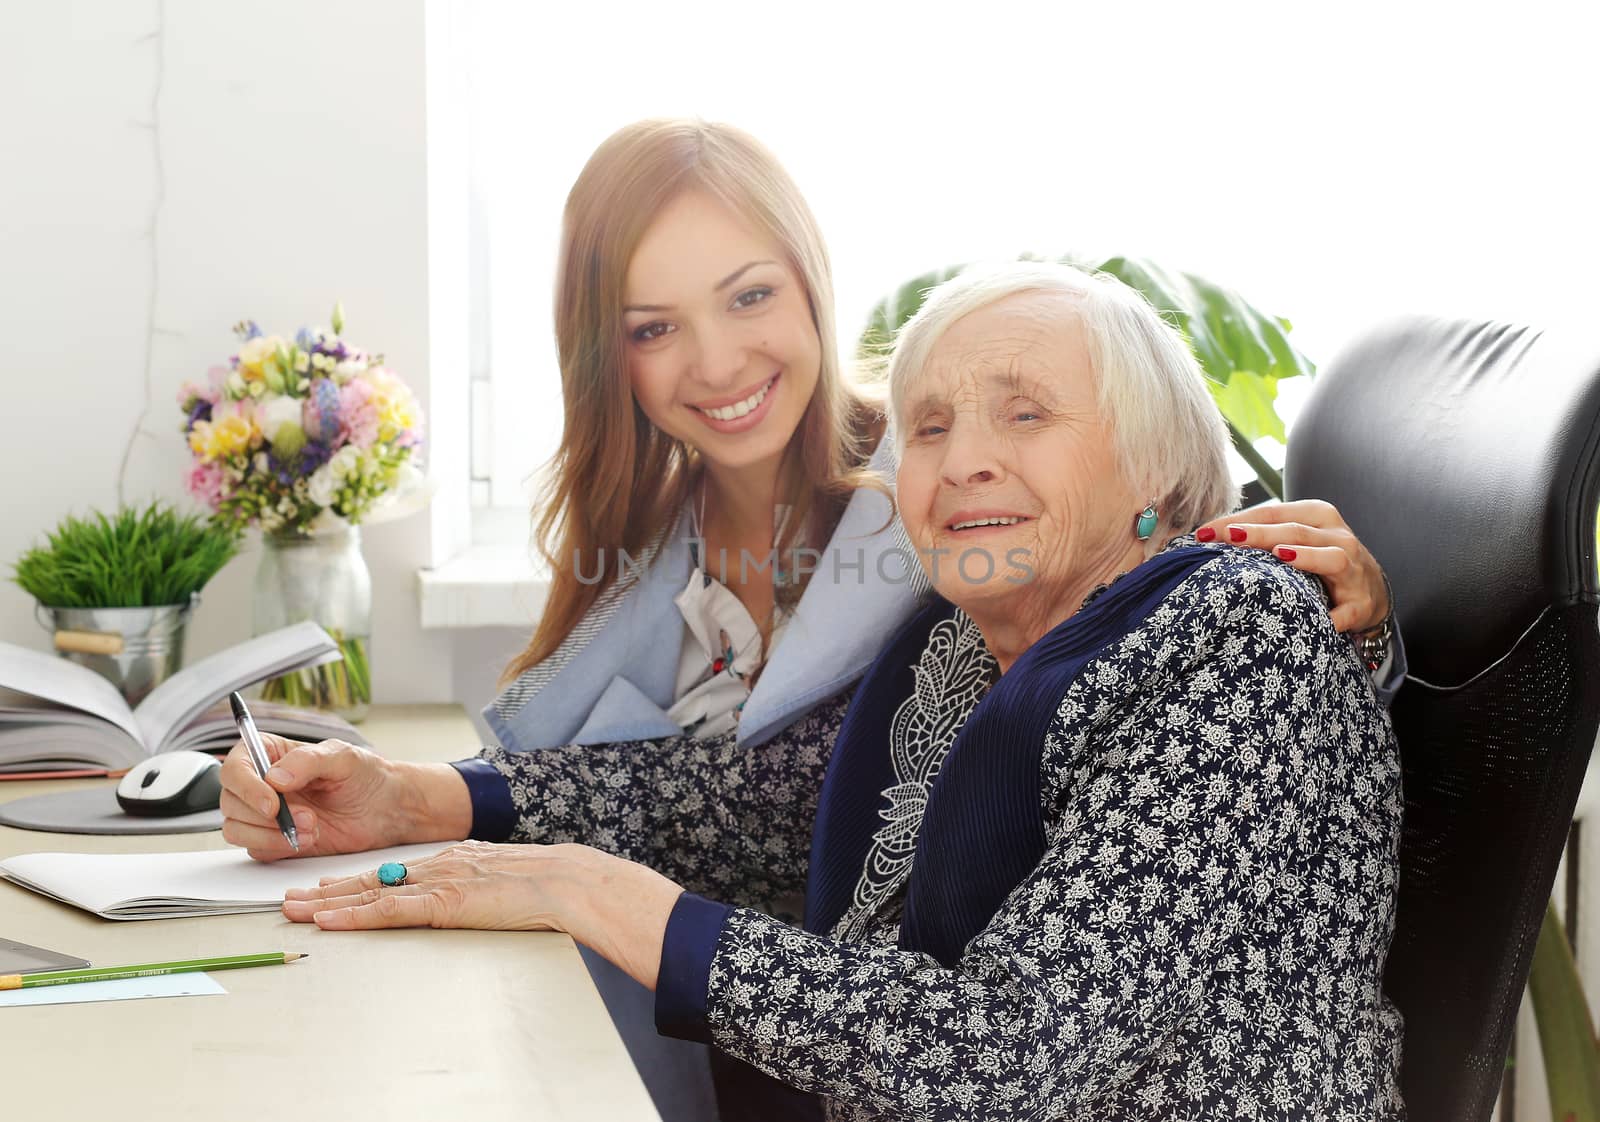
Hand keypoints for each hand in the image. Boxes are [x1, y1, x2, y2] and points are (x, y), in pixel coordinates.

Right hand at [218, 734, 467, 861]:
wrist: (385, 809)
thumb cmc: (365, 775)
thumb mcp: (343, 757)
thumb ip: (308, 761)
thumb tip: (274, 777)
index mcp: (270, 754)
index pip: (235, 767)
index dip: (246, 787)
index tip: (272, 803)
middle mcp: (260, 784)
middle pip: (231, 801)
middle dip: (266, 816)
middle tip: (307, 818)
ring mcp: (263, 814)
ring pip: (236, 828)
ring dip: (271, 834)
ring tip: (312, 828)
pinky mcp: (272, 839)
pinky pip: (255, 849)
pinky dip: (277, 848)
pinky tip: (307, 840)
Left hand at [281, 840, 577, 930]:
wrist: (563, 881)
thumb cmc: (546, 884)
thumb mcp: (502, 878)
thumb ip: (477, 885)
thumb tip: (468, 897)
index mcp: (453, 860)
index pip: (393, 871)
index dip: (355, 880)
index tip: (326, 885)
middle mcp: (438, 866)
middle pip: (371, 879)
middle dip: (328, 890)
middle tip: (291, 898)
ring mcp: (438, 883)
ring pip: (370, 893)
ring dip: (328, 903)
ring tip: (294, 910)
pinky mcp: (443, 904)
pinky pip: (388, 911)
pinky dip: (355, 916)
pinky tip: (329, 920)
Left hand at [1195, 499, 1389, 632]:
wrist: (1371, 590)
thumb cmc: (1319, 558)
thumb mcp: (1295, 538)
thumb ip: (1261, 534)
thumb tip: (1206, 537)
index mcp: (1316, 515)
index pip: (1272, 512)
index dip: (1237, 520)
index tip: (1204, 532)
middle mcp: (1336, 536)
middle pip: (1295, 530)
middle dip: (1259, 533)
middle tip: (1228, 537)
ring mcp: (1353, 568)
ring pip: (1330, 556)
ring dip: (1305, 557)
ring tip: (1279, 556)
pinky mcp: (1360, 602)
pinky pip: (1347, 609)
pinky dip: (1334, 615)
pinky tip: (1321, 620)